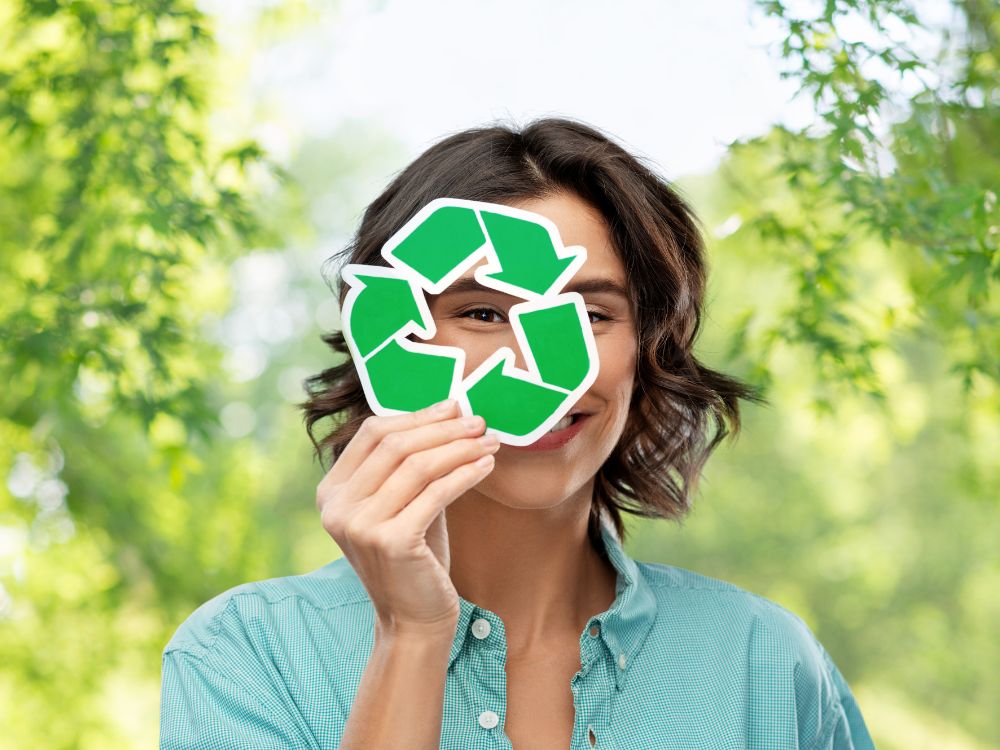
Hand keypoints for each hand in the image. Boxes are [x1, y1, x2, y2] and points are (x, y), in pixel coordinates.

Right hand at [316, 399, 498, 636]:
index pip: (372, 434)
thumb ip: (412, 465)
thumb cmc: (413, 558)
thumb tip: (450, 414)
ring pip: (418, 465)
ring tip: (490, 440)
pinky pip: (437, 492)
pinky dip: (466, 474)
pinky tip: (486, 466)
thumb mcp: (402, 504)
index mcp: (332, 492)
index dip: (415, 416)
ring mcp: (361, 525)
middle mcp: (338, 507)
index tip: (452, 407)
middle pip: (395, 444)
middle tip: (479, 421)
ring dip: (460, 448)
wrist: (412, 620)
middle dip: (443, 428)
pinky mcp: (392, 542)